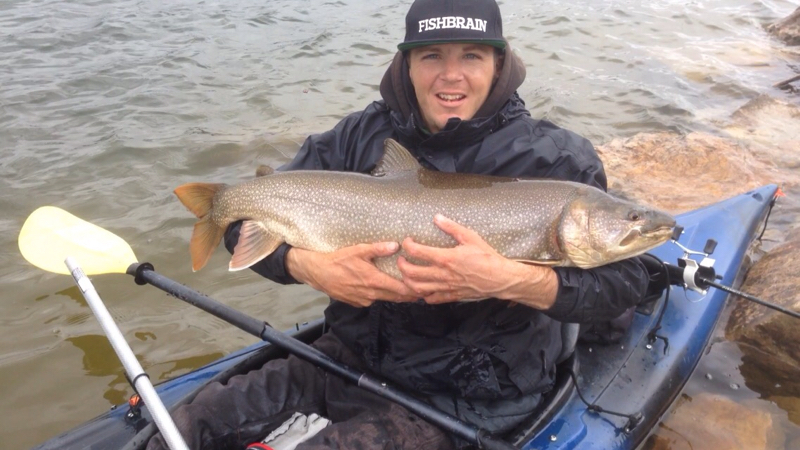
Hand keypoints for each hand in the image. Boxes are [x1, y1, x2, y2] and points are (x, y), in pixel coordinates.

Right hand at [286, 242, 418, 307]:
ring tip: (407, 291)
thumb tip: (396, 245)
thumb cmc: (338, 260)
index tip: (424, 289)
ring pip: (385, 299)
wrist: (317, 273)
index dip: (413, 291)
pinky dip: (380, 296)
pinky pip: (373, 300)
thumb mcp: (358, 250)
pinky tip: (383, 289)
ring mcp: (363, 300)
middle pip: (396, 297)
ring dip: (395, 296)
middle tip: (422, 291)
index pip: (400, 289)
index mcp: (374, 281)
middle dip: (409, 295)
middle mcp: (371, 294)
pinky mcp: (356, 303)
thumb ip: (378, 249)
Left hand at [397, 214, 558, 307]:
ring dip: (408, 281)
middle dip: (402, 265)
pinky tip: (423, 287)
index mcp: (446, 258)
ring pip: (417, 288)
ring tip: (407, 273)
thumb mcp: (470, 237)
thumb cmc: (487, 256)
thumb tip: (437, 217)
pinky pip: (431, 299)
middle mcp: (443, 274)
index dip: (408, 245)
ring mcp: (446, 287)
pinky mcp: (451, 296)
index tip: (407, 241)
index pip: (417, 252)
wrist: (499, 278)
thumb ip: (451, 227)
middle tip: (402, 258)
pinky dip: (423, 294)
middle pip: (411, 273)